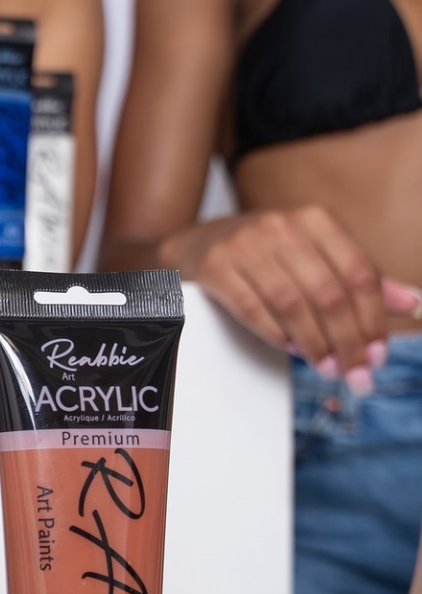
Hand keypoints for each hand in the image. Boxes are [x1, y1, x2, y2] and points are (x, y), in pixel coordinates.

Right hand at [160, 205, 418, 390]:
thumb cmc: (262, 253)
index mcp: (315, 220)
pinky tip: (292, 350)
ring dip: (314, 343)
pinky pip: (252, 309)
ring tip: (326, 367)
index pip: (358, 273)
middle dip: (347, 340)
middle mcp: (282, 227)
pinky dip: (276, 335)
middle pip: (329, 293)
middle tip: (355, 373)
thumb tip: (413, 304)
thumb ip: (358, 277)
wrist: (194, 243)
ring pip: (292, 304)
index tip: (377, 354)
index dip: (373, 318)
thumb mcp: (313, 254)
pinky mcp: (215, 267)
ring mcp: (245, 245)